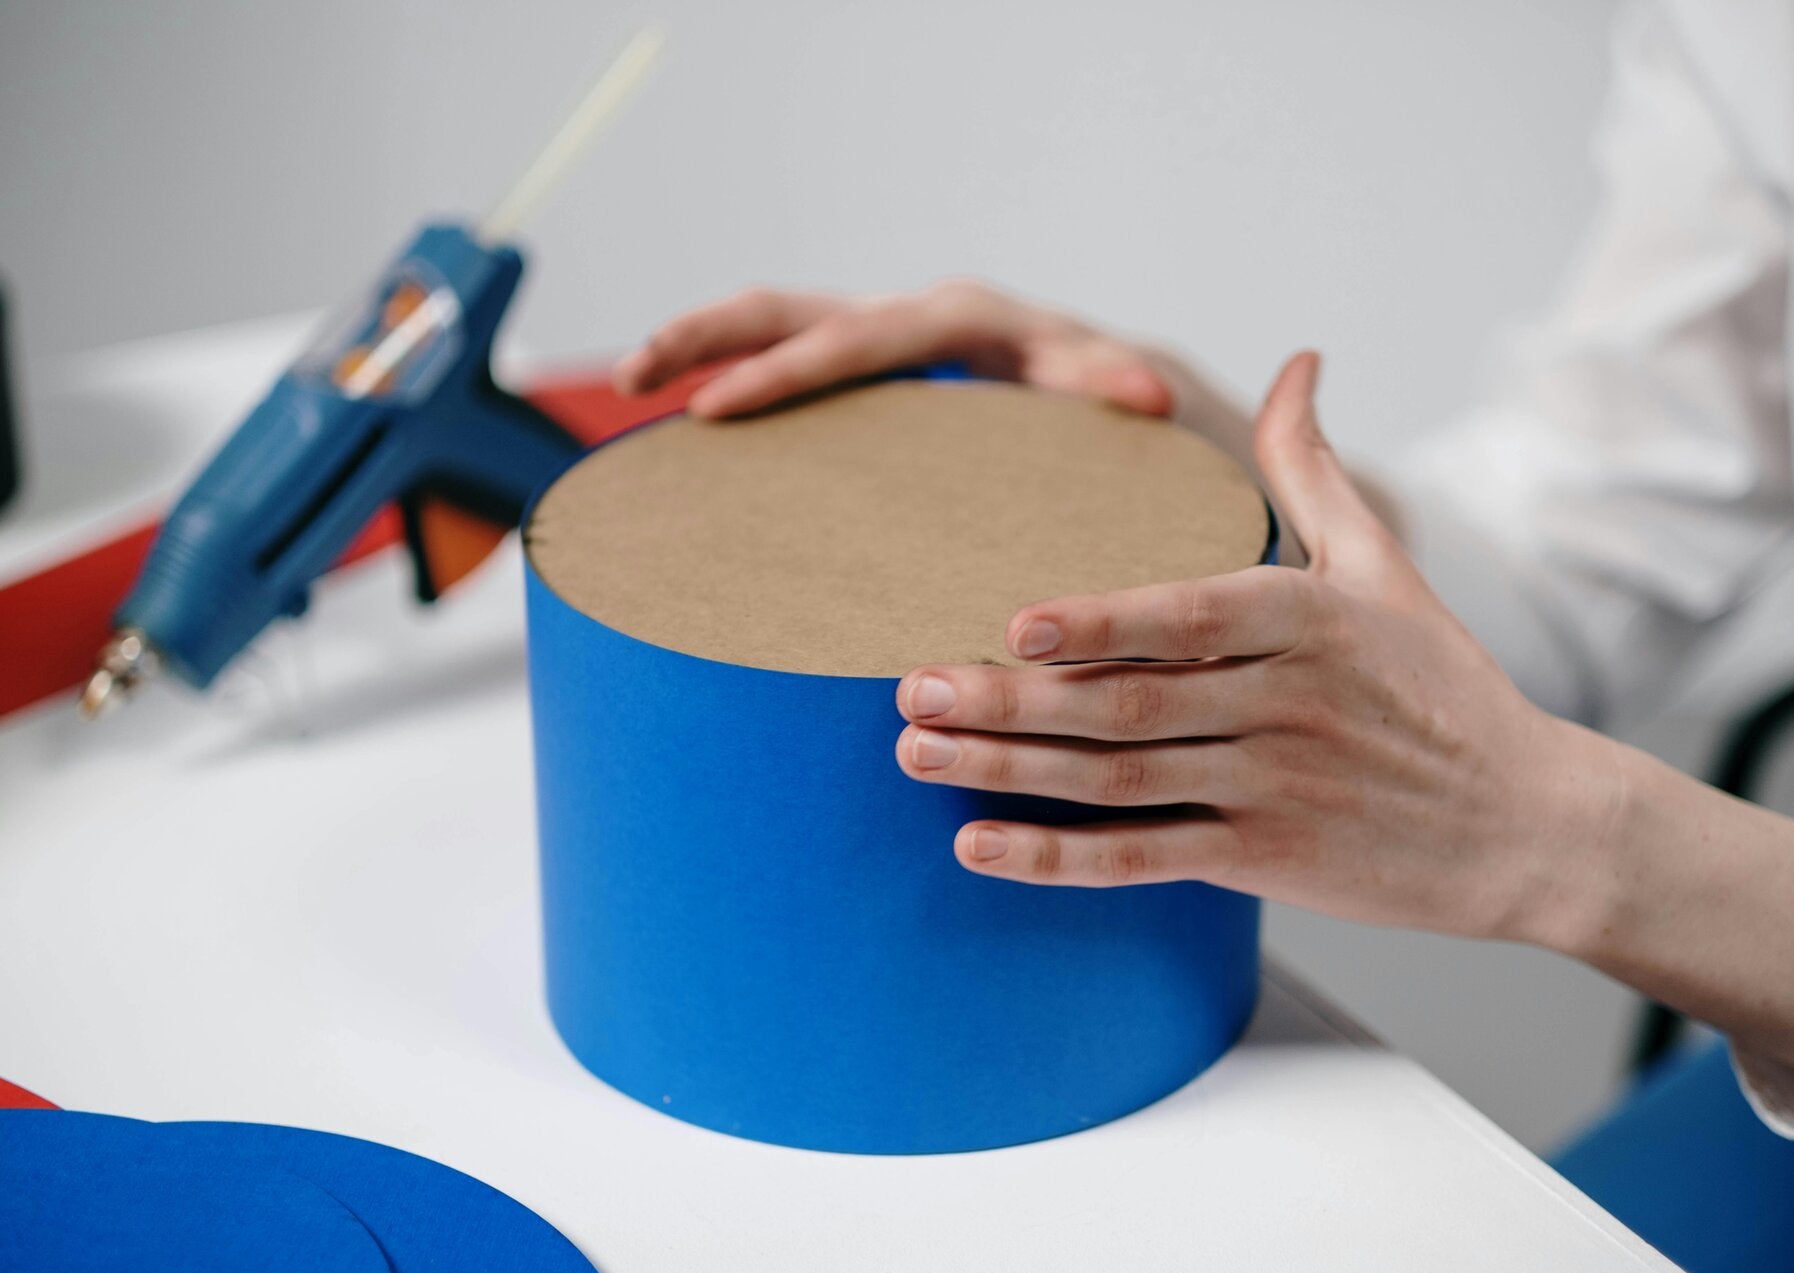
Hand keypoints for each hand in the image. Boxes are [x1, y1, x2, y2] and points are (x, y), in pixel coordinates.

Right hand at [615, 279, 1226, 429]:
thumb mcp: (1114, 390)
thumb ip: (1112, 386)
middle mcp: (911, 321)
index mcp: (959, 321)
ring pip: (775, 327)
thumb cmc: (1112, 396)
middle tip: (636, 375)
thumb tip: (1149, 392)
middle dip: (709, 337)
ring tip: (628, 381)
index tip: (714, 409)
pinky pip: (791, 364)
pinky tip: (678, 424)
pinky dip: (733, 378)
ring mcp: (885, 347)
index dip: (784, 372)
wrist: (1119, 388)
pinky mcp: (873, 380)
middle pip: (792, 312)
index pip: (857, 340)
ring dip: (700, 345)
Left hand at [893, 351, 1602, 943]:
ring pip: (1116, 783)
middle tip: (906, 685)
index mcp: (1309, 623)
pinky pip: (1141, 861)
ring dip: (1008, 771)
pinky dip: (1055, 860)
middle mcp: (1285, 708)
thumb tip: (1297, 361)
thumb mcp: (1384, 567)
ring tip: (915, 750)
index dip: (1099, 622)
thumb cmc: (1443, 686)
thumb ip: (1314, 469)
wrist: (1529, 825)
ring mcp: (1271, 790)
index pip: (1189, 618)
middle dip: (1009, 702)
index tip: (1009, 623)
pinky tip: (976, 845)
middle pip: (1125, 706)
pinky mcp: (1261, 861)